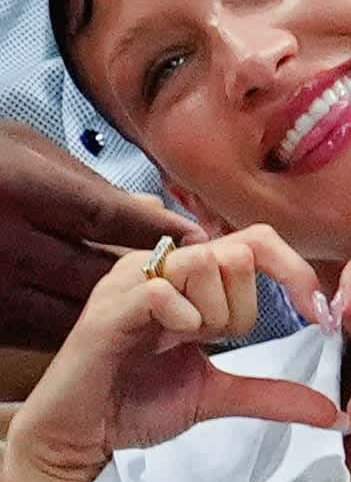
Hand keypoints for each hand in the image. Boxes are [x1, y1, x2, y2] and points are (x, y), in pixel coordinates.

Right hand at [0, 121, 206, 352]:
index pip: (106, 215)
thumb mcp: (21, 149)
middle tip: (195, 278)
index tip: (199, 235)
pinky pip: (47, 331)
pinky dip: (84, 326)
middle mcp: (5, 244)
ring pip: (80, 308)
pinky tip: (110, 321)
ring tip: (163, 304)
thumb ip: (85, 180)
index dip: (158, 228)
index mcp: (15, 189)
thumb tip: (151, 206)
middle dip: (153, 276)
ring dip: (124, 309)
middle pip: (100, 270)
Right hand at [3, 226, 336, 481]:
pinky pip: (163, 290)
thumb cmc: (139, 403)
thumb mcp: (220, 396)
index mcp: (191, 281)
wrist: (83, 434)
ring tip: (179, 343)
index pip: (258, 242)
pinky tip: (167, 341)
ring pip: (207, 265)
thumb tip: (332, 411)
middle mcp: (163, 269)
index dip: (297, 273)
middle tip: (207, 342)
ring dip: (212, 317)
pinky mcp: (109, 306)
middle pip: (241, 254)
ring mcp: (132, 281)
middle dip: (243, 311)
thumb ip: (274, 394)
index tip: (322, 318)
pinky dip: (181, 318)